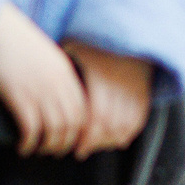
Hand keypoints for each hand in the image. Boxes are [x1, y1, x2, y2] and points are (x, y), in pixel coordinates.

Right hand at [0, 3, 86, 156]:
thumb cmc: (15, 37)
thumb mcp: (45, 52)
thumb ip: (54, 69)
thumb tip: (53, 92)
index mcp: (66, 71)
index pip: (83, 109)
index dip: (79, 129)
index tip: (70, 138)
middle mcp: (58, 83)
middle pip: (72, 124)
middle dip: (65, 143)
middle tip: (54, 150)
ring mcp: (39, 90)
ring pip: (54, 130)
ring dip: (48, 147)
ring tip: (38, 150)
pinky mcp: (19, 96)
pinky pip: (31, 129)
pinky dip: (29, 143)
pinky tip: (23, 147)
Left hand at [64, 40, 151, 157]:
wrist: (128, 34)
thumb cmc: (95, 42)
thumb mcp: (75, 46)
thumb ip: (60, 65)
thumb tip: (39, 78)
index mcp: (100, 76)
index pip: (95, 115)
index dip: (86, 135)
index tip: (75, 144)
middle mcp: (119, 85)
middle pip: (109, 125)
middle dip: (95, 142)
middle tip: (81, 150)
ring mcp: (134, 90)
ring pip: (124, 126)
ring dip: (110, 141)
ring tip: (96, 146)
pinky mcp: (144, 94)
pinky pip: (138, 120)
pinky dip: (128, 133)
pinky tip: (117, 140)